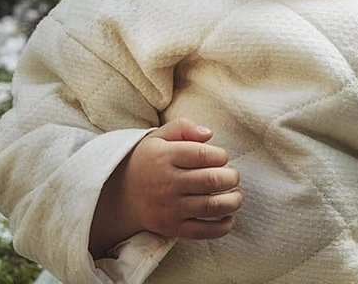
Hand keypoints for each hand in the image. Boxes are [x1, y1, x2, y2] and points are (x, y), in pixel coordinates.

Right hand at [89, 118, 241, 255]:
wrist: (120, 194)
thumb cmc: (148, 160)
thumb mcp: (159, 136)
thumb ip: (184, 127)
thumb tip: (209, 134)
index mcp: (165, 157)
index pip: (203, 154)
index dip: (221, 155)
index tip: (221, 158)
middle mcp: (168, 183)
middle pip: (212, 180)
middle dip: (231, 177)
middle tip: (233, 176)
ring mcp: (170, 208)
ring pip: (212, 206)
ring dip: (233, 201)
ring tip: (236, 195)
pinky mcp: (172, 228)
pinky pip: (203, 231)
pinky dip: (222, 227)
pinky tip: (228, 217)